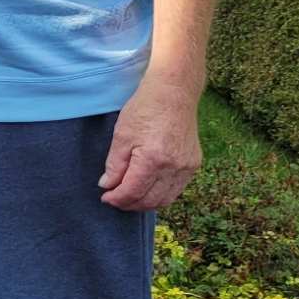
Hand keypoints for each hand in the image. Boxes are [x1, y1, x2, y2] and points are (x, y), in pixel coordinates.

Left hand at [97, 78, 202, 210]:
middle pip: (149, 200)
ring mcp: (186, 167)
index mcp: (153, 159)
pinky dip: (161, 195)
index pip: (132, 191)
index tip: (105, 197)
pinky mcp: (193, 164)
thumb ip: (114, 164)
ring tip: (129, 198)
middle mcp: (173, 167)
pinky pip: (177, 189)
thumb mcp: (121, 135)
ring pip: (165, 199)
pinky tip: (148, 190)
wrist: (173, 94)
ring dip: (146, 203)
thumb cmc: (144, 110)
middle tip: (115, 200)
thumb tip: (107, 185)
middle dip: (129, 204)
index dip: (116, 199)